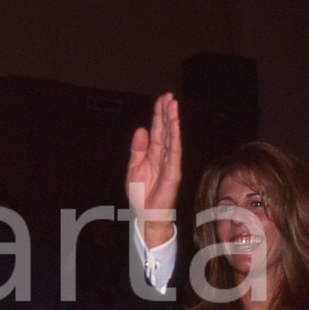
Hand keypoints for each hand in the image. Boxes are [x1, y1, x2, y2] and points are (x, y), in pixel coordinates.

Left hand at [126, 92, 181, 246]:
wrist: (145, 213)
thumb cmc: (141, 193)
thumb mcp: (133, 167)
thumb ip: (137, 149)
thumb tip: (141, 129)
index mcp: (152, 153)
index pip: (157, 129)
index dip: (159, 114)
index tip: (162, 99)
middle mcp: (163, 155)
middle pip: (166, 129)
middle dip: (167, 112)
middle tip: (169, 96)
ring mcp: (170, 162)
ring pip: (172, 138)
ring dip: (173, 121)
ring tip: (173, 105)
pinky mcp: (173, 171)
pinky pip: (175, 152)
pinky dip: (175, 138)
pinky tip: (175, 126)